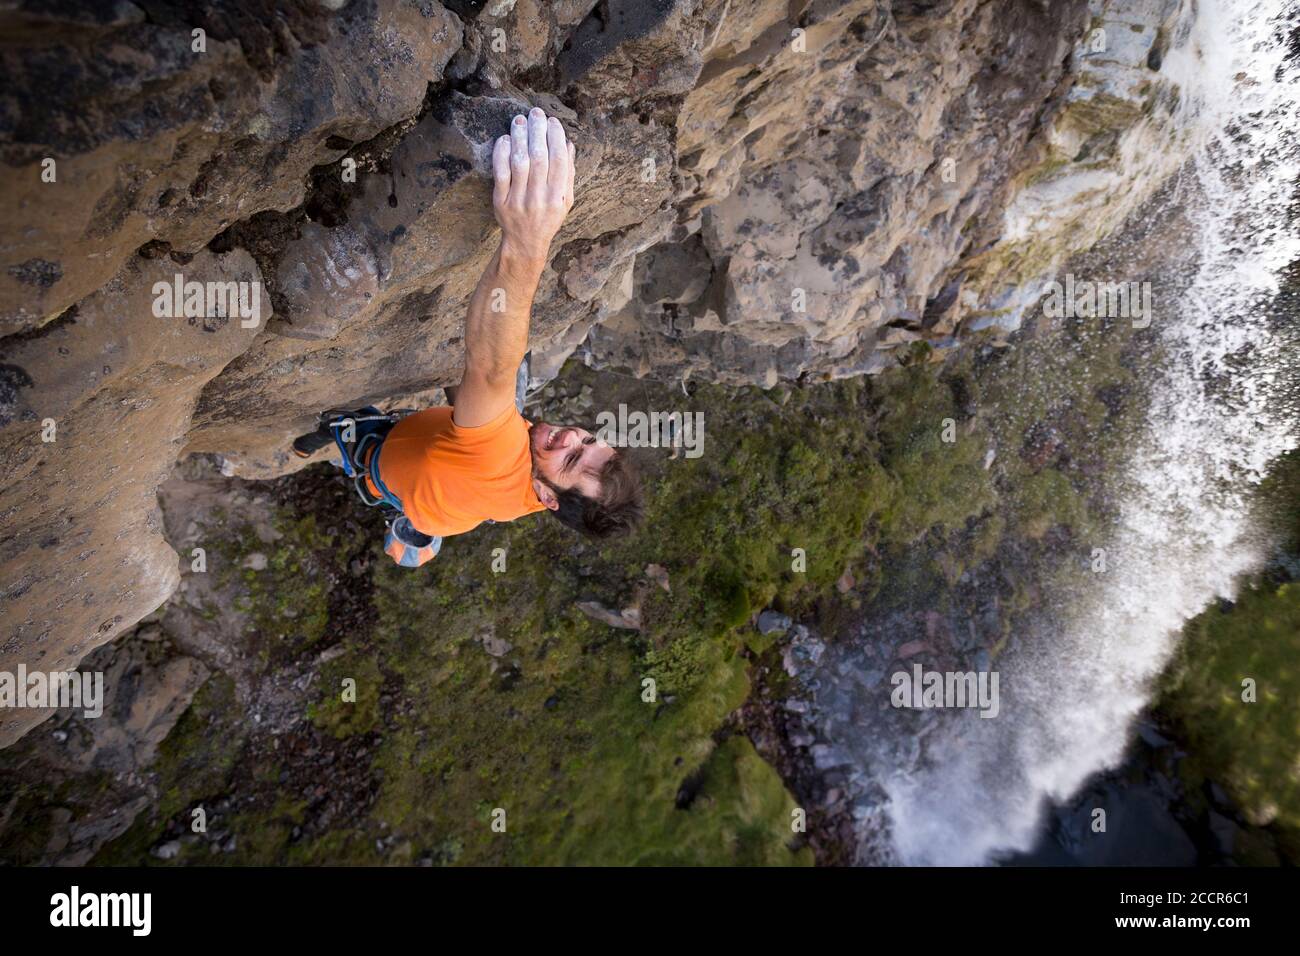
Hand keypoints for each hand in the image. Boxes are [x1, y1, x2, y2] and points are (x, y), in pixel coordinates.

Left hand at [492, 107, 574, 264]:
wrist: (526, 243)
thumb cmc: (548, 218)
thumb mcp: (566, 200)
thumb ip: (568, 174)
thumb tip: (568, 144)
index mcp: (558, 197)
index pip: (559, 160)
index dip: (556, 137)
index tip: (552, 121)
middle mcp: (540, 198)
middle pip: (539, 157)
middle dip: (538, 131)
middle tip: (535, 113)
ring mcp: (519, 200)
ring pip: (520, 162)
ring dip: (519, 137)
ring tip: (519, 119)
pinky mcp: (501, 201)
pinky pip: (501, 173)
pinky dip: (502, 153)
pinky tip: (505, 139)